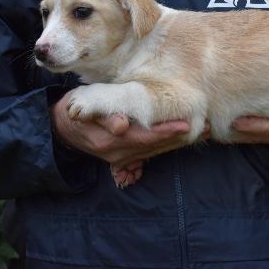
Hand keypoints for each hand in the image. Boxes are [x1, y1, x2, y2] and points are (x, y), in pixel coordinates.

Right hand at [50, 90, 196, 185]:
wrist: (61, 128)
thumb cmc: (75, 110)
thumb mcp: (83, 110)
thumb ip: (103, 117)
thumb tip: (121, 125)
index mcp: (110, 141)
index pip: (145, 138)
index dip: (166, 132)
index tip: (186, 125)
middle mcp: (117, 154)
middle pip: (155, 147)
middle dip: (180, 138)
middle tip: (206, 128)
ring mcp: (120, 159)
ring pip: (155, 152)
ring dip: (178, 142)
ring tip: (202, 132)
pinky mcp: (122, 159)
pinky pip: (149, 154)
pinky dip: (166, 145)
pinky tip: (182, 138)